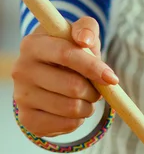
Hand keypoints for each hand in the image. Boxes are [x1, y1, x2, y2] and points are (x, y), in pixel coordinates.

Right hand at [12, 17, 117, 137]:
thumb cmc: (70, 52)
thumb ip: (87, 29)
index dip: (93, 67)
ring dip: (88, 106)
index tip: (112, 78)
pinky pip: (68, 125)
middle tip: (95, 89)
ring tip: (84, 98)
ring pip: (73, 108)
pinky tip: (71, 110)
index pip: (66, 54)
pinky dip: (79, 120)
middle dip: (94, 91)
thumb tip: (84, 40)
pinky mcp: (28, 119)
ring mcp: (21, 96)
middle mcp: (22, 70)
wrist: (48, 78)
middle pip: (73, 86)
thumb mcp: (79, 35)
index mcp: (32, 44)